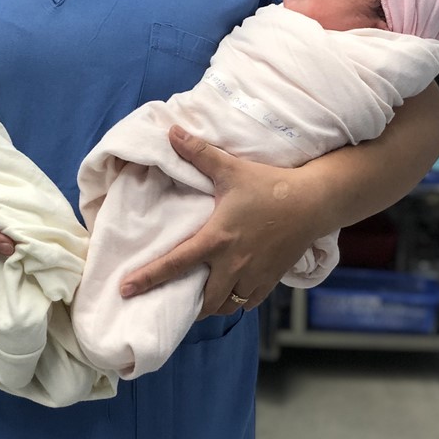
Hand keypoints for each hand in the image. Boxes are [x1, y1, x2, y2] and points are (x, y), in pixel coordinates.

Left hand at [120, 126, 318, 314]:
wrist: (313, 202)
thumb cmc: (270, 185)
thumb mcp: (230, 168)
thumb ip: (198, 152)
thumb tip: (171, 131)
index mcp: (216, 240)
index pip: (175, 264)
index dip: (148, 279)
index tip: (125, 290)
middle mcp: (232, 265)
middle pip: (202, 301)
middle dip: (185, 305)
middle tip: (169, 301)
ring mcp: (253, 277)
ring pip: (226, 306)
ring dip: (211, 306)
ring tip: (198, 299)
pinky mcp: (271, 281)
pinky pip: (248, 303)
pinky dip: (236, 302)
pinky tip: (230, 292)